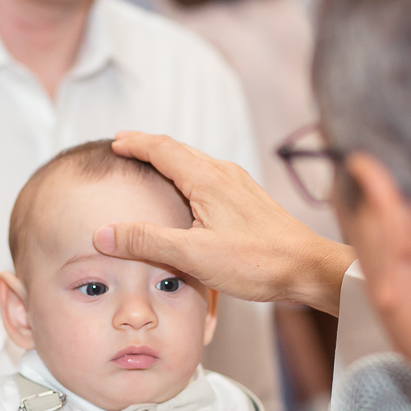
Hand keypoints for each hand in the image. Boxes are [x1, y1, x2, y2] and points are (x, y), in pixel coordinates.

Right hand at [93, 132, 353, 313]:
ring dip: (168, 159)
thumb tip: (103, 234)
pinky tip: (188, 193)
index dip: (135, 143)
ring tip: (150, 165)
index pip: (162, 149)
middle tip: (124, 147)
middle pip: (178, 150)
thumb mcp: (192, 256)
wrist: (308, 268)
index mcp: (207, 179)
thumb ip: (146, 242)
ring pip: (196, 162)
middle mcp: (224, 174)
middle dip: (148, 147)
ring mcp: (239, 185)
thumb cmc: (256, 262)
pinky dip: (187, 173)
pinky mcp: (249, 199)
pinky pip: (210, 175)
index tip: (113, 142)